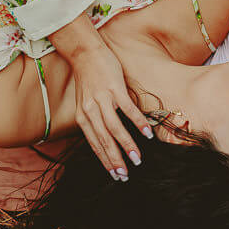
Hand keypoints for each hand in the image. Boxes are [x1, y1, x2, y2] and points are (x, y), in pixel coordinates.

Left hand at [73, 47, 152, 179]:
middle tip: (125, 175)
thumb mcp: (87, 102)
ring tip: (137, 158)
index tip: (115, 174)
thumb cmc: (90, 79)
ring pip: (115, 128)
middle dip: (115, 159)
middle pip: (104, 140)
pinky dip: (137, 122)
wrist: (86, 53)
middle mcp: (90, 111)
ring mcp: (102, 99)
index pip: (94, 144)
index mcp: (82, 117)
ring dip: (127, 145)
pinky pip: (127, 109)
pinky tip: (146, 133)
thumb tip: (108, 136)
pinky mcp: (114, 89)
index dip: (105, 160)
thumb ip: (96, 118)